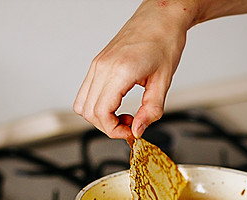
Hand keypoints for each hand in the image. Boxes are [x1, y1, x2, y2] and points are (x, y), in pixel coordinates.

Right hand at [73, 0, 194, 139]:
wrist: (160, 19)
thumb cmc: (164, 42)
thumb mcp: (164, 82)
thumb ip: (151, 110)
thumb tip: (138, 130)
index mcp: (119, 71)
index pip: (101, 113)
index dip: (114, 130)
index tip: (131, 133)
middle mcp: (102, 67)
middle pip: (88, 112)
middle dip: (108, 127)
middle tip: (131, 126)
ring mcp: (97, 65)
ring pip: (82, 104)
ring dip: (101, 118)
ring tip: (125, 116)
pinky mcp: (98, 64)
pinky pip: (87, 93)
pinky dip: (98, 106)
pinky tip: (118, 105)